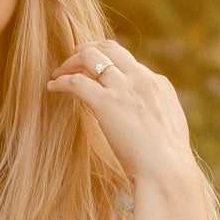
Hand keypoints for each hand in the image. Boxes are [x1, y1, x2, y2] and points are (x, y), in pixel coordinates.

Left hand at [46, 39, 195, 189]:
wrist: (167, 171)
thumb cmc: (166, 162)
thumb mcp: (165, 128)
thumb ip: (150, 114)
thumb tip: (137, 118)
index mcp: (158, 84)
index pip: (129, 62)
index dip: (108, 63)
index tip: (95, 71)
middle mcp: (141, 79)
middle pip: (110, 48)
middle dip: (87, 49)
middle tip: (72, 59)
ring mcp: (124, 88)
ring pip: (91, 57)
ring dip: (70, 62)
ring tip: (58, 73)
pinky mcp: (107, 102)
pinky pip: (76, 82)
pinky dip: (61, 81)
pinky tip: (52, 87)